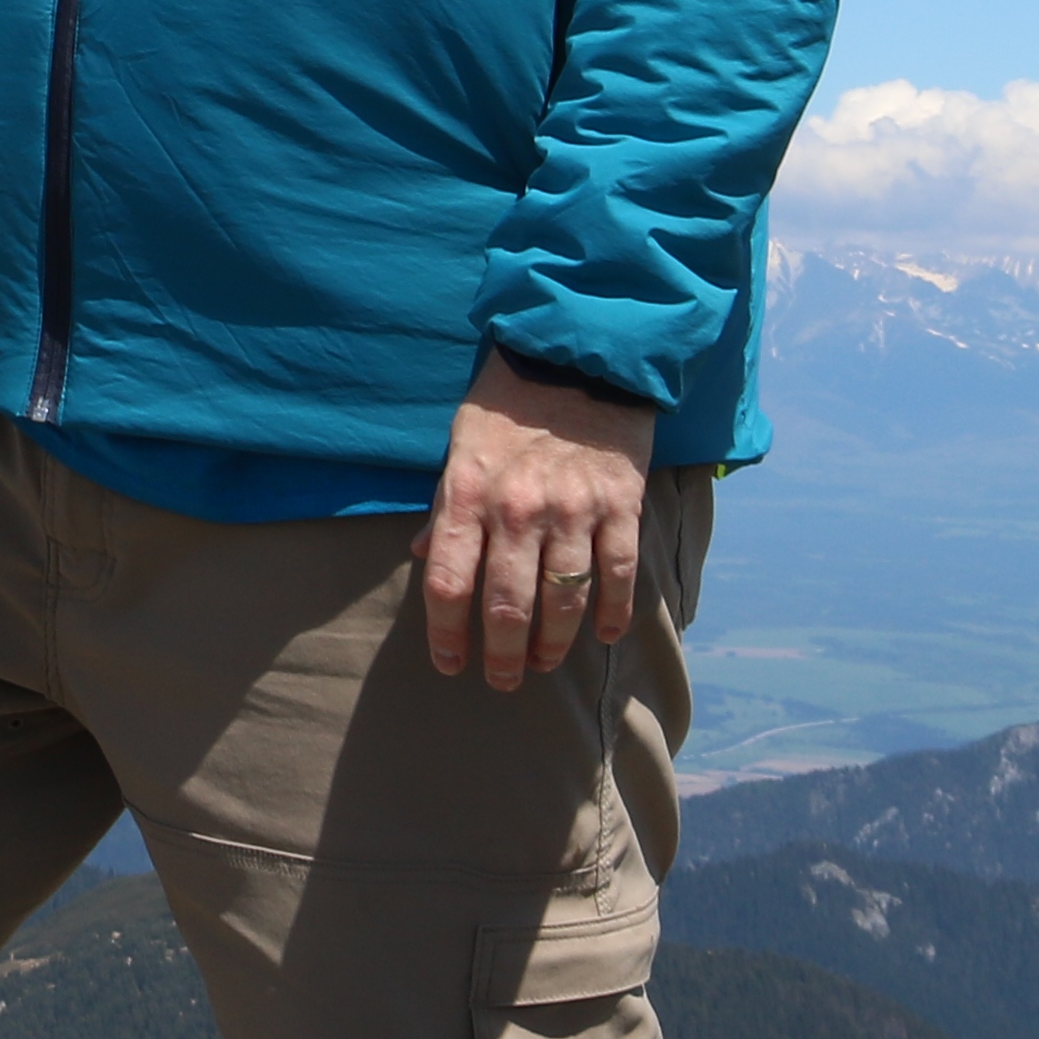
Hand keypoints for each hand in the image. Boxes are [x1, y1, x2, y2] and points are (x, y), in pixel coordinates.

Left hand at [420, 355, 654, 685]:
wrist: (577, 358)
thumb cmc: (507, 408)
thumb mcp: (459, 447)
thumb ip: (444, 506)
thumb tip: (420, 556)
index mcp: (468, 493)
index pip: (447, 581)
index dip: (446, 634)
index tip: (450, 664)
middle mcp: (517, 507)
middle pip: (506, 604)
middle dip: (501, 655)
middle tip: (501, 680)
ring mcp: (572, 508)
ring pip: (563, 598)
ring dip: (553, 644)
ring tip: (543, 663)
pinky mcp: (619, 504)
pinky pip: (617, 574)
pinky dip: (611, 613)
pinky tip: (602, 635)